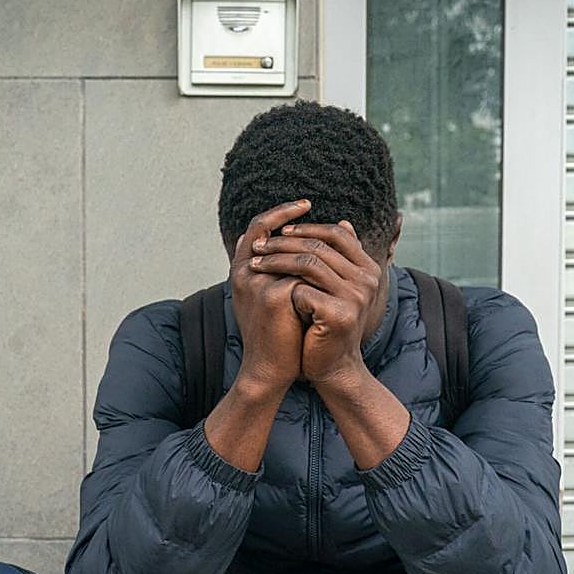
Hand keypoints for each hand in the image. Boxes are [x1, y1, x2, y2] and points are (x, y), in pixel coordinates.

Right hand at [228, 200, 312, 395]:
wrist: (271, 369)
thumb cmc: (277, 335)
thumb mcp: (277, 296)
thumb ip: (285, 269)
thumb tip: (304, 241)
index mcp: (241, 271)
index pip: (257, 228)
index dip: (279, 213)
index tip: (303, 204)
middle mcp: (243, 273)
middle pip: (269, 232)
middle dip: (293, 218)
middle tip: (314, 206)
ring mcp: (256, 283)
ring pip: (290, 252)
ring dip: (309, 247)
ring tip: (329, 237)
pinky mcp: (273, 296)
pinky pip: (302, 273)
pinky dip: (317, 273)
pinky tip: (331, 274)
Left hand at [248, 220, 382, 386]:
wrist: (332, 366)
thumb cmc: (327, 324)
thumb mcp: (336, 287)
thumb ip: (339, 257)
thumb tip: (343, 221)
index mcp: (369, 268)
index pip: (337, 234)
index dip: (306, 229)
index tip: (281, 231)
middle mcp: (368, 280)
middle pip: (319, 247)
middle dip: (283, 243)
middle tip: (258, 246)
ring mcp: (357, 298)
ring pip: (308, 265)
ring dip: (275, 261)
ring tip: (254, 265)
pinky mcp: (340, 315)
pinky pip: (303, 291)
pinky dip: (283, 290)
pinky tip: (267, 292)